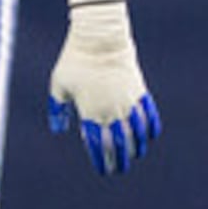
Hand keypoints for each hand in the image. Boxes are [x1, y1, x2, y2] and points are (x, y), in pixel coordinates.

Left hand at [46, 0, 158, 174]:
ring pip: (136, 134)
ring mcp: (127, 102)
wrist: (100, 38)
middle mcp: (110, 111)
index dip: (101, 161)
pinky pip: (149, 116)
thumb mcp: (58, 85)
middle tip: (118, 170)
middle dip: (119, 161)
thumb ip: (57, 109)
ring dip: (136, 149)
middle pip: (119, 145)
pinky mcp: (139, 92)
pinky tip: (149, 137)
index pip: (97, 146)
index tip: (103, 170)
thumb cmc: (74, 60)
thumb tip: (58, 130)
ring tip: (134, 156)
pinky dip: (150, 129)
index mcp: (90, 113)